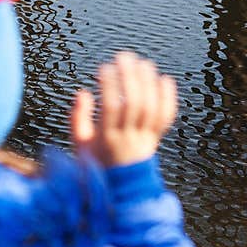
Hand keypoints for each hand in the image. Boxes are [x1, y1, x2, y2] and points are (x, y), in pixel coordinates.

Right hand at [71, 52, 177, 167]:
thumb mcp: (79, 145)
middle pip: (134, 104)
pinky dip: (168, 98)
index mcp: (106, 140)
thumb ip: (77, 118)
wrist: (121, 189)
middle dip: (130, 77)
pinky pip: (166, 117)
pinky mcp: (156, 139)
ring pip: (151, 108)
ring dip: (148, 83)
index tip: (104, 67)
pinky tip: (165, 80)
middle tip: (124, 57)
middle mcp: (128, 139)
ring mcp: (145, 139)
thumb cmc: (96, 164)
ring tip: (143, 63)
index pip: (110, 108)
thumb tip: (83, 92)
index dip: (109, 85)